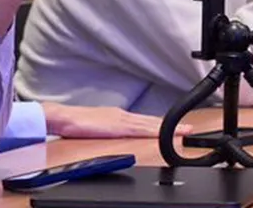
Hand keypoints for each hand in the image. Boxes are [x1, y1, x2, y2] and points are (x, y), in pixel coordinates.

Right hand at [42, 102, 191, 138]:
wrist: (62, 117)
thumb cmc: (72, 123)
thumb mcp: (94, 128)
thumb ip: (105, 130)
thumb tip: (110, 135)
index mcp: (117, 117)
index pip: (144, 121)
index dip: (161, 124)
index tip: (175, 127)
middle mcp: (122, 116)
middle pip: (152, 122)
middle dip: (171, 125)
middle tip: (190, 128)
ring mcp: (121, 120)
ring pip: (150, 124)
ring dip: (169, 128)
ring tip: (185, 131)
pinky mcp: (118, 126)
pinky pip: (141, 130)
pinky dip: (155, 131)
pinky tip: (164, 134)